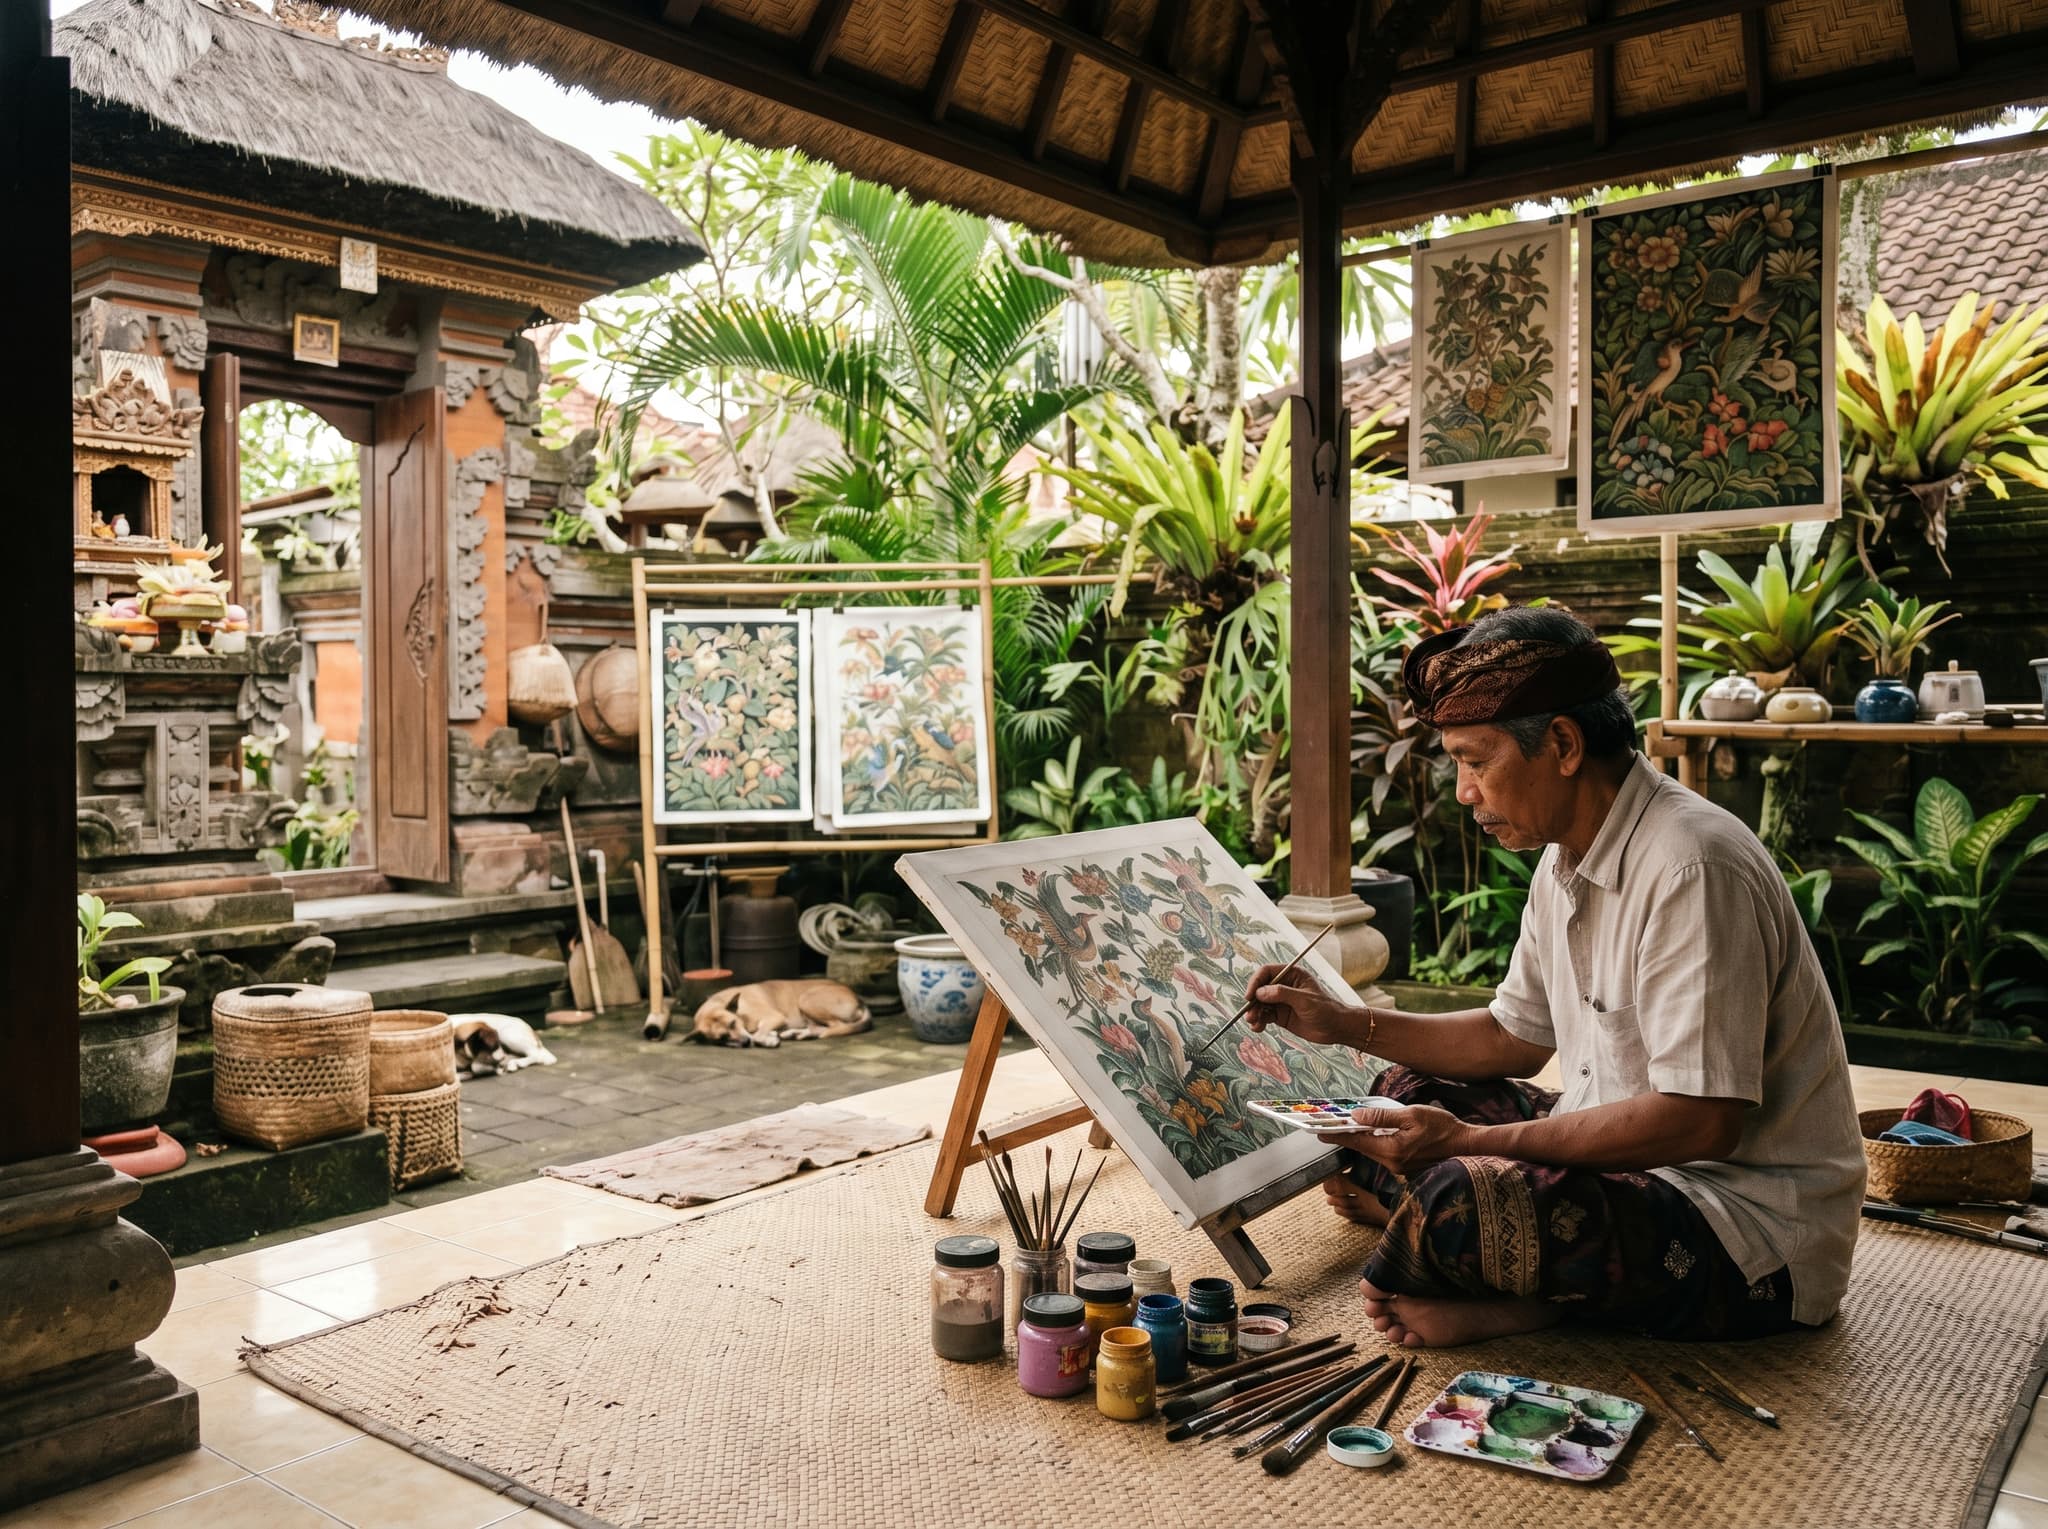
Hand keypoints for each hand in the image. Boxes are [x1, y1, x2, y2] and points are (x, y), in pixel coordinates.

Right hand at [1245, 963, 1352, 1045]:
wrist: (1336, 1028)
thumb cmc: (1326, 1009)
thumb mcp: (1304, 1000)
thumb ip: (1282, 994)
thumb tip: (1260, 992)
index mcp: (1291, 975)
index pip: (1266, 973)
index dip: (1255, 982)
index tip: (1250, 996)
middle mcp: (1284, 986)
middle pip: (1260, 989)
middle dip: (1253, 1002)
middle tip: (1250, 1014)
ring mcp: (1281, 1001)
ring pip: (1260, 1004)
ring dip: (1254, 1013)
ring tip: (1253, 1023)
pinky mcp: (1280, 1015)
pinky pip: (1264, 1016)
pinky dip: (1258, 1021)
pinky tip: (1258, 1028)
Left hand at [1330, 1104, 1474, 1178]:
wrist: (1468, 1146)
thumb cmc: (1444, 1129)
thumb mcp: (1412, 1116)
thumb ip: (1383, 1118)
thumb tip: (1358, 1117)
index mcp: (1392, 1151)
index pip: (1357, 1142)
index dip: (1337, 1136)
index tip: (1319, 1132)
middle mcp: (1392, 1163)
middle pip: (1363, 1148)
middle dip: (1347, 1136)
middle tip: (1330, 1125)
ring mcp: (1399, 1167)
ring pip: (1374, 1150)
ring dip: (1362, 1138)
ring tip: (1349, 1124)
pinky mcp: (1406, 1167)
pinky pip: (1385, 1153)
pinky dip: (1376, 1142)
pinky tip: (1374, 1132)